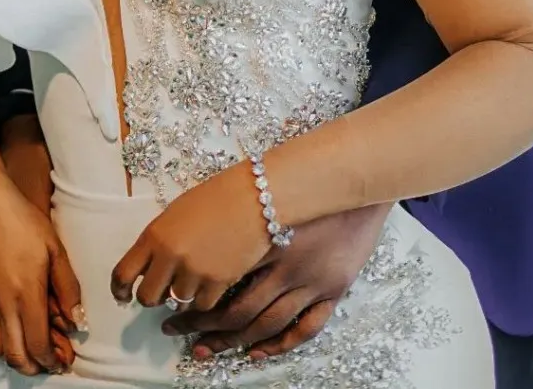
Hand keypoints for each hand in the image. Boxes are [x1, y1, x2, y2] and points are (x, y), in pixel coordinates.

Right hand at [0, 113, 75, 364]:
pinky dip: (6, 339)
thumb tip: (77, 320)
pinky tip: (20, 325)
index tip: (66, 361)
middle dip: (36, 367)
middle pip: (16, 357)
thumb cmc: (22, 221)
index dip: (52, 360)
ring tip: (38, 347)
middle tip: (54, 362)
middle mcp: (2, 306)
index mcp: (25, 295)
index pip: (37, 345)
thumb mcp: (54, 248)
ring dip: (19, 356)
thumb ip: (67, 287)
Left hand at [111, 163, 271, 312]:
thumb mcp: (177, 213)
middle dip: (152, 296)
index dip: (119, 289)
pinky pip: (202, 305)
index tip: (123, 295)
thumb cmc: (217, 198)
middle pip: (147, 297)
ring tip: (194, 278)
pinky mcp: (218, 283)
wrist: (255, 197)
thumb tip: (150, 267)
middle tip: (163, 288)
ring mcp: (194, 271)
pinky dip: (204, 299)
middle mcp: (170, 256)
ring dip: (181, 296)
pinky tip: (211, 282)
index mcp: (155, 234)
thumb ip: (160, 241)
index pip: (122, 273)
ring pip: (176, 304)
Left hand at [162, 202, 390, 361]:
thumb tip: (200, 233)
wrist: (361, 184)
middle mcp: (289, 267)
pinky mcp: (334, 290)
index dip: (194, 300)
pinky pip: (306, 328)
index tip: (171, 308)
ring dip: (233, 341)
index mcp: (268, 239)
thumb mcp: (271, 193)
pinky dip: (281, 344)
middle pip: (240, 310)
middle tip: (177, 332)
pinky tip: (258, 351)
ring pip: (267, 324)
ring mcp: (313, 282)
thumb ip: (241, 216)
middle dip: (204, 326)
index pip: (222, 281)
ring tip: (206, 349)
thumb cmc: (313, 181)